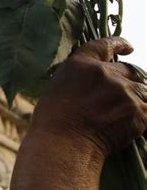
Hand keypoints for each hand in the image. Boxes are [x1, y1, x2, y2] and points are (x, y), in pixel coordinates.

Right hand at [32, 38, 146, 155]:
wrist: (63, 145)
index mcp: (80, 64)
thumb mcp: (58, 89)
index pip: (105, 45)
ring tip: (127, 113)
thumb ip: (80, 80)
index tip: (128, 47)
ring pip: (142, 89)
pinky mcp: (137, 110)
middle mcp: (103, 72)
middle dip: (130, 81)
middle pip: (129, 70)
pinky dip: (142, 117)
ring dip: (138, 99)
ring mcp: (122, 90)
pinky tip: (133, 125)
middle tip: (124, 97)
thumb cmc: (52, 123)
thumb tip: (95, 84)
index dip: (119, 44)